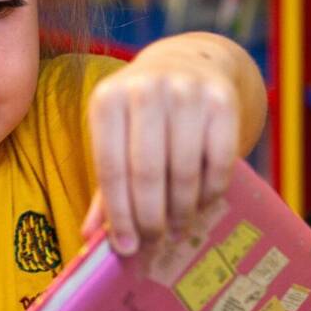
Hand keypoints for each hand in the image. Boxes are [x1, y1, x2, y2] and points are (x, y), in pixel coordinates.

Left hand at [86, 44, 240, 254]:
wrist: (189, 63)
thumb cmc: (142, 114)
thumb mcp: (116, 138)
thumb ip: (105, 187)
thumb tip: (90, 238)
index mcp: (107, 99)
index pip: (111, 169)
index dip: (119, 215)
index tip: (126, 248)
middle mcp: (145, 89)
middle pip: (147, 174)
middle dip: (150, 218)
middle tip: (154, 243)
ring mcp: (186, 91)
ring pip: (184, 172)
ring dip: (181, 212)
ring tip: (176, 230)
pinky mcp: (221, 100)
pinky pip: (218, 163)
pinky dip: (209, 193)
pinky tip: (200, 206)